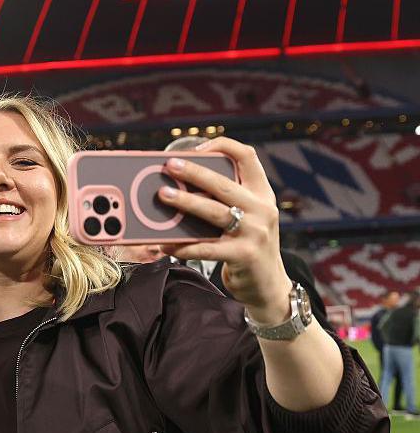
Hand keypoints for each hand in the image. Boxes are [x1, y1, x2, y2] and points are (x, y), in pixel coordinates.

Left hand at [158, 137, 292, 324]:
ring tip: (163, 195)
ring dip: (186, 202)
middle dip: (194, 172)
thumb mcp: (246, 218)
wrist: (269, 286)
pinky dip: (184, 246)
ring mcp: (255, 232)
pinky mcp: (244, 255)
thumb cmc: (247, 247)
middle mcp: (262, 209)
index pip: (247, 156)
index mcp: (262, 194)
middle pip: (224, 183)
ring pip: (215, 211)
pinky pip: (208, 248)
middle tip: (170, 165)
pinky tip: (166, 244)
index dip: (223, 146)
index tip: (198, 148)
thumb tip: (179, 186)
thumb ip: (225, 202)